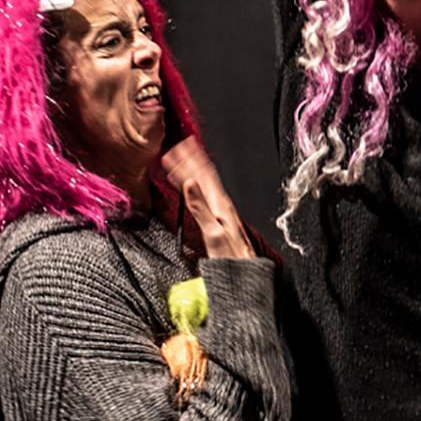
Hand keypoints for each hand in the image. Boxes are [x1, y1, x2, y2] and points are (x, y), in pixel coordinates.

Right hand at [158, 138, 253, 258]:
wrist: (244, 273)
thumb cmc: (230, 256)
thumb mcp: (213, 232)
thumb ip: (200, 207)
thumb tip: (190, 183)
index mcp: (220, 203)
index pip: (203, 174)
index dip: (189, 160)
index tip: (177, 149)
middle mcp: (222, 204)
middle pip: (205, 175)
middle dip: (191, 159)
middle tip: (178, 147)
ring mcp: (222, 211)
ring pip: (206, 182)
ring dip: (194, 168)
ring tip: (184, 158)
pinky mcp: (219, 219)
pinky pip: (207, 193)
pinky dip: (197, 184)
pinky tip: (193, 185)